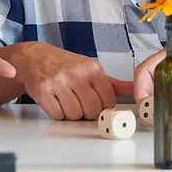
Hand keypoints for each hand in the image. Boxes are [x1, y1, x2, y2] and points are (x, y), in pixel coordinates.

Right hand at [8, 43, 132, 119]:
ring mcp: (58, 82)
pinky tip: (55, 101)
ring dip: (71, 114)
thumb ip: (113, 83)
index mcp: (92, 69)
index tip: (95, 102)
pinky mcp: (43, 91)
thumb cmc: (65, 64)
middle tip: (79, 103)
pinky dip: (57, 113)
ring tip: (66, 101)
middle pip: (92, 111)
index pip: (108, 101)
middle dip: (87, 112)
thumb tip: (137, 90)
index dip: (102, 107)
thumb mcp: (90, 68)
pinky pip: (57, 115)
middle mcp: (76, 74)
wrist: (34, 57)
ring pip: (74, 115)